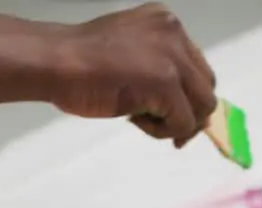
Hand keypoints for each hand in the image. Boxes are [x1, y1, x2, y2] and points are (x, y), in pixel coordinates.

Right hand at [48, 3, 216, 147]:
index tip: (170, 113)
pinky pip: (183, 122)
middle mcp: (174, 33)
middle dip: (190, 112)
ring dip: (175, 123)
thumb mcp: (128, 51)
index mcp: (165, 22)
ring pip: (202, 106)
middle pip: (205, 85)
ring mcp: (171, 57)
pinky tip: (135, 121)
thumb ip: (155, 65)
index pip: (196, 65)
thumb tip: (177, 101)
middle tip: (165, 129)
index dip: (187, 95)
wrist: (55, 62)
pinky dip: (163, 131)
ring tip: (142, 121)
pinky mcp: (165, 83)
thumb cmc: (78, 61)